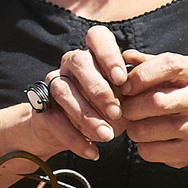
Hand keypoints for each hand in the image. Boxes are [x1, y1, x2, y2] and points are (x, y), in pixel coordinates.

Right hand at [33, 25, 128, 160]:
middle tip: (117, 113)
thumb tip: (145, 92)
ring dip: (87, 116)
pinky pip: (55, 120)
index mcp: (94, 54)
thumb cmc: (105, 109)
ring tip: (107, 137)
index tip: (121, 79)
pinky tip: (92, 151)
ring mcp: (53, 83)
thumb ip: (132, 93)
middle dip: (99, 89)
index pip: (97, 36)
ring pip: (64, 91)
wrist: (68, 132)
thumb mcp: (123, 100)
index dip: (108, 54)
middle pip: (80, 62)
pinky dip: (75, 139)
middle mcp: (71, 63)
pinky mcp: (41, 108)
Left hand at [118, 49, 187, 166]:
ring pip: (147, 130)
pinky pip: (150, 151)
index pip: (169, 65)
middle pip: (156, 102)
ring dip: (132, 128)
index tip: (124, 86)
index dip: (141, 75)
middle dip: (130, 107)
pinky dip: (140, 146)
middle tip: (123, 109)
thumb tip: (125, 56)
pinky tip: (146, 139)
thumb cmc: (171, 92)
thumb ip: (142, 63)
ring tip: (134, 124)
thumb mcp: (162, 73)